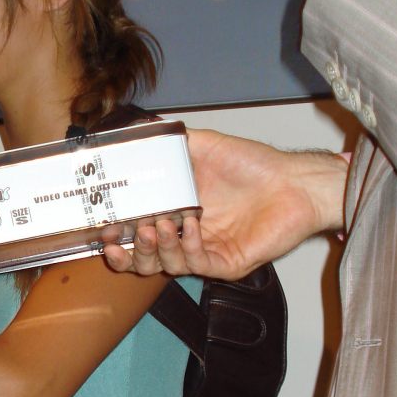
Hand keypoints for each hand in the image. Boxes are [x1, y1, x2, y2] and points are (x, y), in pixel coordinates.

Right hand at [103, 130, 346, 279]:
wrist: (292, 182)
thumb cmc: (251, 165)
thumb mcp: (203, 145)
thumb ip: (169, 142)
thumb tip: (137, 129)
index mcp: (175, 214)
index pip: (136, 236)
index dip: (117, 238)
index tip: (104, 230)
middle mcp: (186, 237)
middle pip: (145, 261)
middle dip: (130, 252)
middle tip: (124, 235)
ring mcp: (205, 253)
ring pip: (166, 267)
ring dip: (156, 249)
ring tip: (156, 227)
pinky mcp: (226, 263)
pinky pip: (197, 265)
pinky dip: (188, 248)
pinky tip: (189, 227)